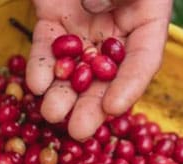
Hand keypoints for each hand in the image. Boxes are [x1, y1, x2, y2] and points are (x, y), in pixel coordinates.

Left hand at [27, 0, 171, 140]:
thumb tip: (96, 7)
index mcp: (147, 15)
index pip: (143, 59)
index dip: (131, 86)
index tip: (116, 108)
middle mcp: (117, 27)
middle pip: (108, 75)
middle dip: (92, 106)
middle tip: (79, 132)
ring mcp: (84, 25)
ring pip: (76, 69)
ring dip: (64, 95)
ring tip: (51, 116)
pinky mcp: (53, 19)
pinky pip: (47, 48)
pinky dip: (41, 67)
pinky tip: (34, 85)